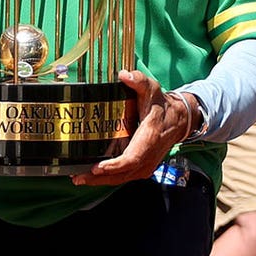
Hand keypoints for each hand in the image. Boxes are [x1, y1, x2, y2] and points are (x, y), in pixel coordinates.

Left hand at [72, 69, 187, 186]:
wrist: (177, 120)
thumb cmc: (161, 105)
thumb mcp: (152, 89)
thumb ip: (139, 80)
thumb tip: (124, 75)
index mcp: (149, 138)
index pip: (132, 158)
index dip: (115, 165)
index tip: (97, 167)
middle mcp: (148, 156)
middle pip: (123, 174)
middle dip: (100, 178)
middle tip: (78, 177)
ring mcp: (145, 164)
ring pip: (122, 178)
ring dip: (100, 181)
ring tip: (78, 178)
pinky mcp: (142, 168)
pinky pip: (124, 177)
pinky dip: (108, 178)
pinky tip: (91, 176)